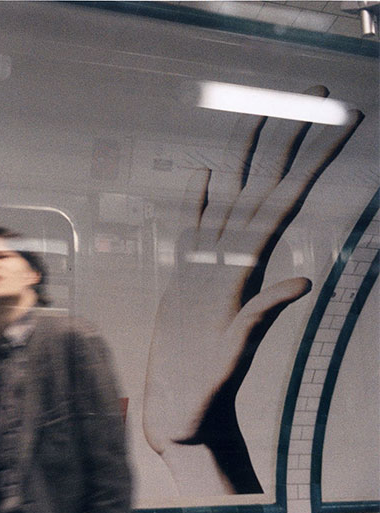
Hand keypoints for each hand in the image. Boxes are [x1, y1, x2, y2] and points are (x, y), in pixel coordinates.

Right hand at [142, 87, 361, 494]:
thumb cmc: (206, 390)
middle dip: (285, 137)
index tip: (338, 122)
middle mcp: (228, 260)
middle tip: (310, 92)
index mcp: (242, 270)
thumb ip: (262, 311)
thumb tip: (301, 281)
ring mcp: (207, 268)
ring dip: (249, 158)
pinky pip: (194, 231)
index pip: (281, 203)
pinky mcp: (184, 282)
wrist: (181, 414)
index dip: (309, 162)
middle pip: (260, 187)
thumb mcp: (237, 351)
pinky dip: (200, 201)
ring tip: (263, 115)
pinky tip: (207, 175)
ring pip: (231, 200)